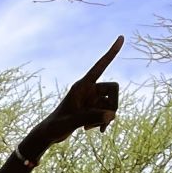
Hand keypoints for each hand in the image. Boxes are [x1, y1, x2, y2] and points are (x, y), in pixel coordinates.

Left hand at [28, 37, 121, 154]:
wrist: (50, 134)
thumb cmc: (57, 125)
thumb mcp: (73, 122)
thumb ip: (92, 117)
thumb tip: (112, 115)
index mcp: (82, 85)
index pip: (100, 66)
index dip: (111, 53)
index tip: (121, 37)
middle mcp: (89, 89)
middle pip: (113, 89)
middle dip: (113, 104)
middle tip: (106, 120)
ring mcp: (92, 99)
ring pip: (110, 104)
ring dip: (105, 117)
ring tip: (90, 128)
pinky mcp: (93, 109)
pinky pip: (107, 113)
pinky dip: (104, 121)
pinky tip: (98, 131)